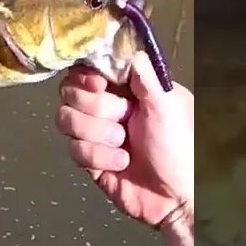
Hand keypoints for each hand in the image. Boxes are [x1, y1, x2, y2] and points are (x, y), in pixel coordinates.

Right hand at [55, 51, 193, 227]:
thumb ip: (143, 74)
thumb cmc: (180, 147)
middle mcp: (106, 106)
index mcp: (125, 88)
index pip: (86, 69)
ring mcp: (95, 133)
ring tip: (123, 143)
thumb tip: (126, 48)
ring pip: (65, 120)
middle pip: (69, 93)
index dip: (86, 76)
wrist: (176, 196)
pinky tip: (121, 163)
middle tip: (124, 118)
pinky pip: (74, 150)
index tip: (99, 84)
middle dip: (96, 108)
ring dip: (95, 133)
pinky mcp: (89, 159)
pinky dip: (99, 156)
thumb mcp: (166, 103)